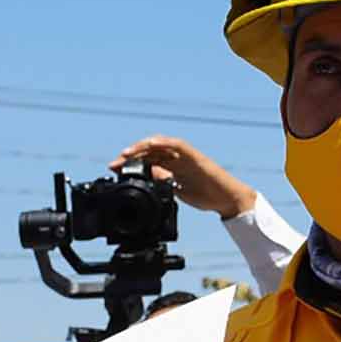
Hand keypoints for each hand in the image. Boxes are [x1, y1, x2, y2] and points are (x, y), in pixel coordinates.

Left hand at [112, 136, 257, 220]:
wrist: (226, 198)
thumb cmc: (205, 194)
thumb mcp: (176, 190)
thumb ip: (163, 181)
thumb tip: (147, 176)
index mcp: (170, 166)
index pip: (146, 160)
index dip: (129, 164)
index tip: (114, 170)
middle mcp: (175, 157)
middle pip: (149, 151)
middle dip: (130, 156)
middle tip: (114, 164)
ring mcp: (184, 155)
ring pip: (160, 145)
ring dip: (142, 147)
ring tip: (126, 153)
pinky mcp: (194, 156)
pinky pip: (178, 145)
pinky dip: (164, 142)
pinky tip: (151, 144)